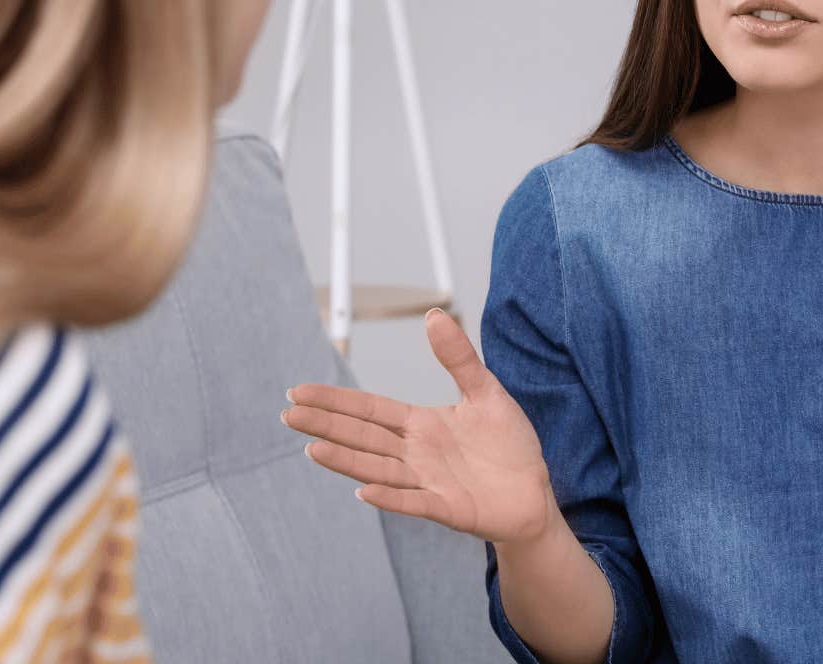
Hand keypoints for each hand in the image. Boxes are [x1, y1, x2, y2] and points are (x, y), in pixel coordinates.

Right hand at [281, 308, 559, 544]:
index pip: (369, 410)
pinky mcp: (449, 508)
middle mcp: (416, 454)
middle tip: (288, 415)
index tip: (298, 392)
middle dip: (326, 426)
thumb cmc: (508, 445)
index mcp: (421, 425)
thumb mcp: (486, 392)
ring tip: (313, 449)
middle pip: (363, 437)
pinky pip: (415, 502)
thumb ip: (458, 358)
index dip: (335, 401)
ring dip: (346, 460)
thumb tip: (433, 315)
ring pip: (379, 469)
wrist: (534, 493)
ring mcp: (428, 483)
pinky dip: (391, 497)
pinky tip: (365, 490)